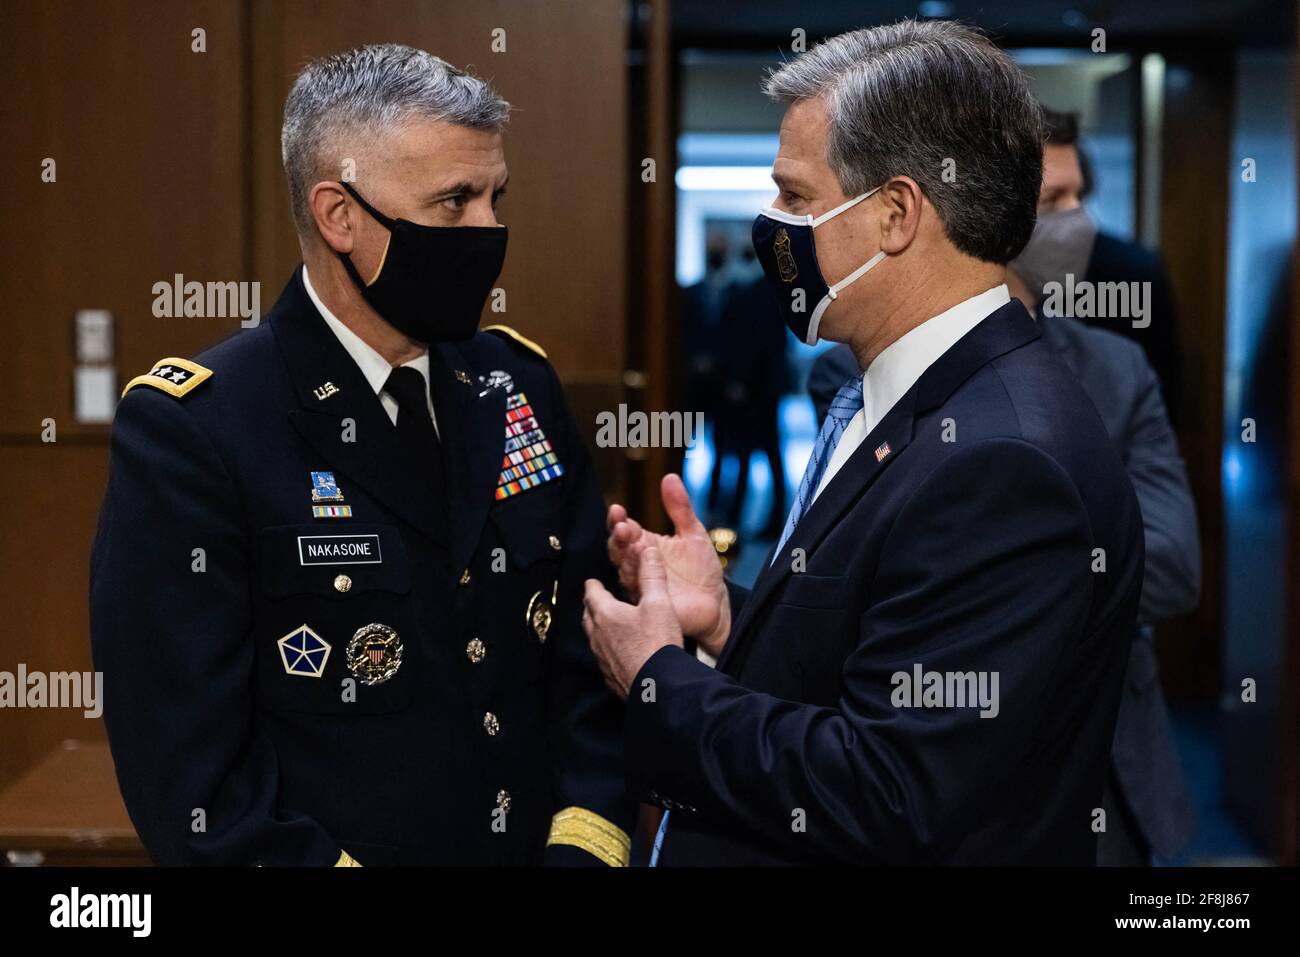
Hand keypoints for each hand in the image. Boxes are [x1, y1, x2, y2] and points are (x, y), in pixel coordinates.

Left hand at [583, 546, 682, 698]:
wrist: (659, 687)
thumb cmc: (657, 642)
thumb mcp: (659, 603)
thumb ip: (652, 575)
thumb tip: (648, 550)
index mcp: (606, 614)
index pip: (592, 594)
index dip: (593, 586)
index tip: (593, 582)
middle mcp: (598, 637)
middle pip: (588, 616)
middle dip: (592, 606)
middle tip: (598, 600)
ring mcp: (602, 659)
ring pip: (594, 639)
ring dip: (598, 629)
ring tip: (607, 625)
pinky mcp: (611, 678)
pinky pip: (604, 660)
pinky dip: (608, 651)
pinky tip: (618, 654)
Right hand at [606, 473, 730, 656]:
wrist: (716, 602)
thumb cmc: (701, 569)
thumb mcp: (693, 533)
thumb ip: (680, 507)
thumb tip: (669, 477)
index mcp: (644, 546)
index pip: (623, 530)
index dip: (617, 520)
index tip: (617, 509)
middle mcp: (638, 565)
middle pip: (618, 550)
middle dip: (618, 538)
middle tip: (622, 526)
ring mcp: (641, 586)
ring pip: (625, 571)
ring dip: (627, 557)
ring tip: (634, 543)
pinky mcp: (650, 605)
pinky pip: (640, 594)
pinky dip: (640, 582)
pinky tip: (643, 570)